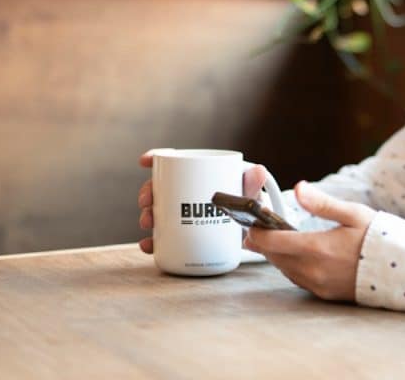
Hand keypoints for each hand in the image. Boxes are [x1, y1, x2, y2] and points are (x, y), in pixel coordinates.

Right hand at [137, 149, 269, 253]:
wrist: (252, 231)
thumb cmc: (248, 203)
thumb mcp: (249, 192)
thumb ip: (252, 183)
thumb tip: (258, 172)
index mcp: (198, 175)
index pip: (174, 163)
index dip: (157, 158)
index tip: (145, 161)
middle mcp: (185, 193)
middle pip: (160, 187)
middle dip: (147, 193)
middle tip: (147, 202)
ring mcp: (182, 214)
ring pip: (157, 211)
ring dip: (147, 216)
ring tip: (148, 223)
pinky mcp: (183, 235)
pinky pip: (162, 238)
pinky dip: (153, 242)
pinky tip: (148, 245)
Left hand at [244, 182, 375, 301]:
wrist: (402, 271)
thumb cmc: (379, 238)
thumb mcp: (353, 213)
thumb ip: (322, 203)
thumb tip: (299, 188)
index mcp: (318, 248)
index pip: (271, 242)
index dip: (256, 232)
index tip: (251, 222)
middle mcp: (314, 270)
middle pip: (274, 257)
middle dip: (263, 242)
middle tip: (258, 228)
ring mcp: (318, 285)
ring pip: (284, 269)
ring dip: (277, 255)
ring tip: (275, 239)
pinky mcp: (324, 294)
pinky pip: (298, 279)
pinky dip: (291, 266)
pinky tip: (296, 255)